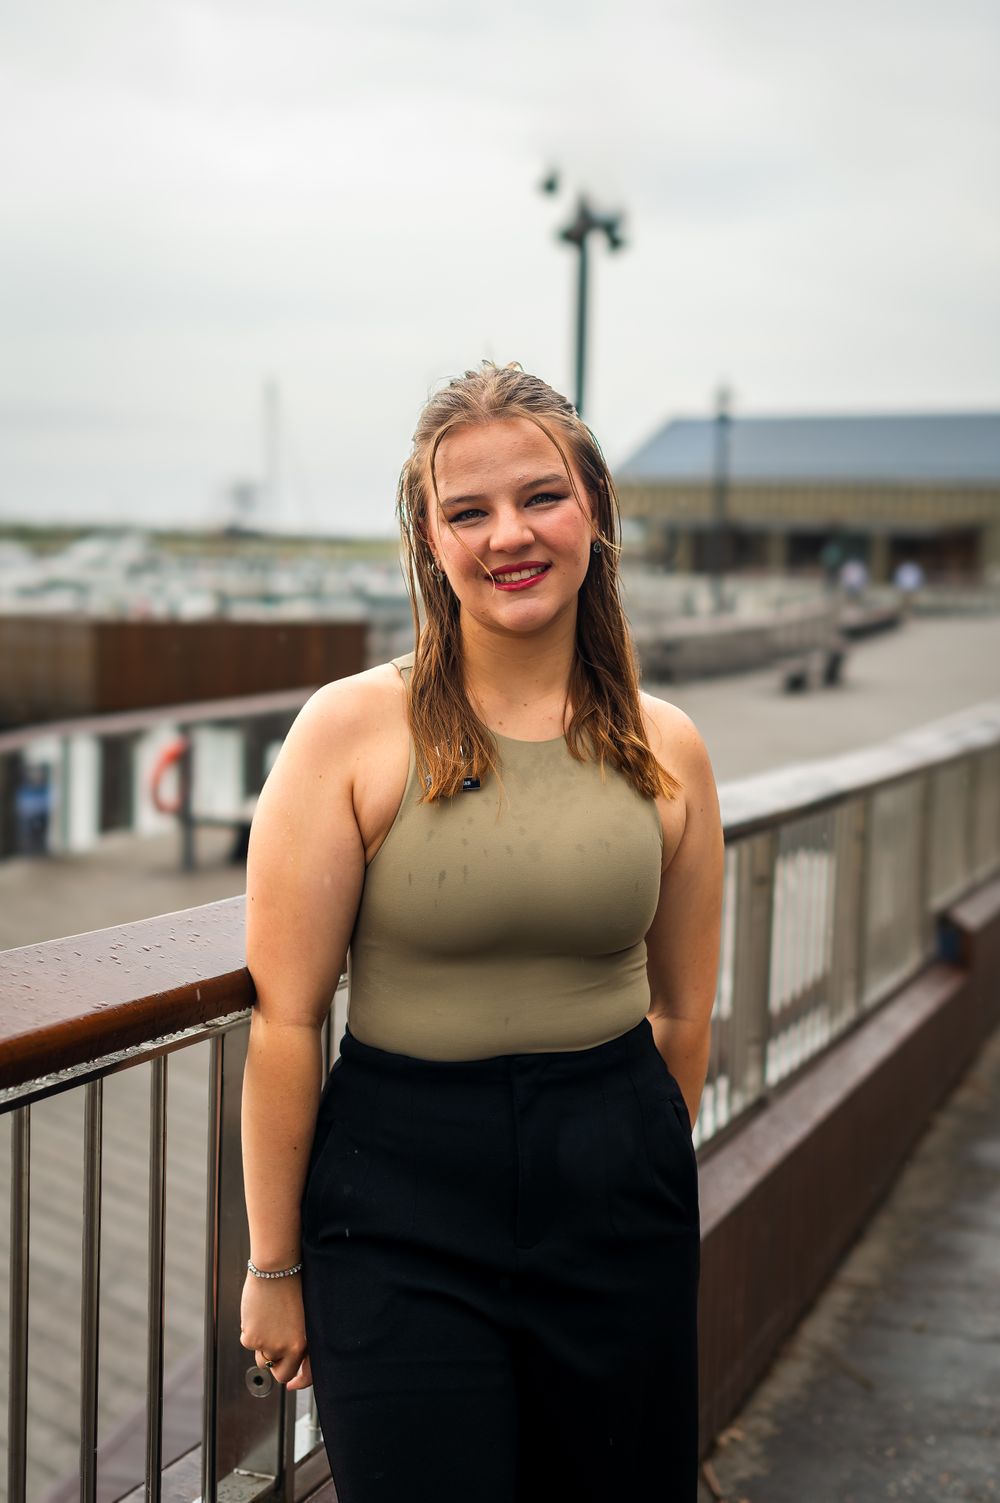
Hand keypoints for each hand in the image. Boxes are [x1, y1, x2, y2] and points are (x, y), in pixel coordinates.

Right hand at [239, 1271, 312, 1390]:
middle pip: (278, 1373)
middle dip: (276, 1364)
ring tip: (269, 1319)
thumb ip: (300, 1341)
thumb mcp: (304, 1318)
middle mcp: (288, 1348)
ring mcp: (269, 1345)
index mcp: (304, 1343)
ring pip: (261, 1357)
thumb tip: (293, 1366)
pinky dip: (250, 1331)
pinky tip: (258, 1313)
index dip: (297, 1382)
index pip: (302, 1375)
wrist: (276, 1268)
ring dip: (262, 1345)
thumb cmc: (292, 1287)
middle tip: (274, 1344)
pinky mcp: (252, 1338)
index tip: (294, 1385)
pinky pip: (248, 1342)